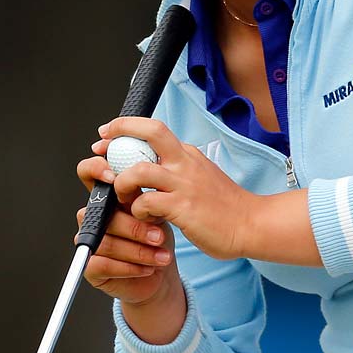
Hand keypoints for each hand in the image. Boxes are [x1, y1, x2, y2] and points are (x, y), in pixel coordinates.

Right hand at [75, 145, 177, 306]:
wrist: (162, 271)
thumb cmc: (158, 237)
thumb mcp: (160, 210)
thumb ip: (149, 192)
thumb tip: (152, 173)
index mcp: (109, 195)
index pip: (89, 172)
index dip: (95, 169)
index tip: (114, 176)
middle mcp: (95, 215)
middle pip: (100, 212)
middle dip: (133, 226)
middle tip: (159, 235)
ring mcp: (90, 241)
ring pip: (105, 241)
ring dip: (137, 250)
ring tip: (162, 255)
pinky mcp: (91, 267)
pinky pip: (103, 264)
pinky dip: (130, 268)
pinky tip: (148, 268)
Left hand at [94, 116, 260, 259]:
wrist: (252, 225)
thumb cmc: (225, 207)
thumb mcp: (201, 176)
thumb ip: (178, 168)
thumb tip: (151, 163)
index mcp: (187, 154)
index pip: (153, 128)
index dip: (126, 127)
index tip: (108, 134)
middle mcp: (185, 163)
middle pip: (149, 132)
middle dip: (119, 133)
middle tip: (101, 147)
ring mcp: (184, 184)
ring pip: (138, 170)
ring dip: (122, 182)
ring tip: (123, 196)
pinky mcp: (183, 208)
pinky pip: (146, 202)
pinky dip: (136, 209)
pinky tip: (143, 217)